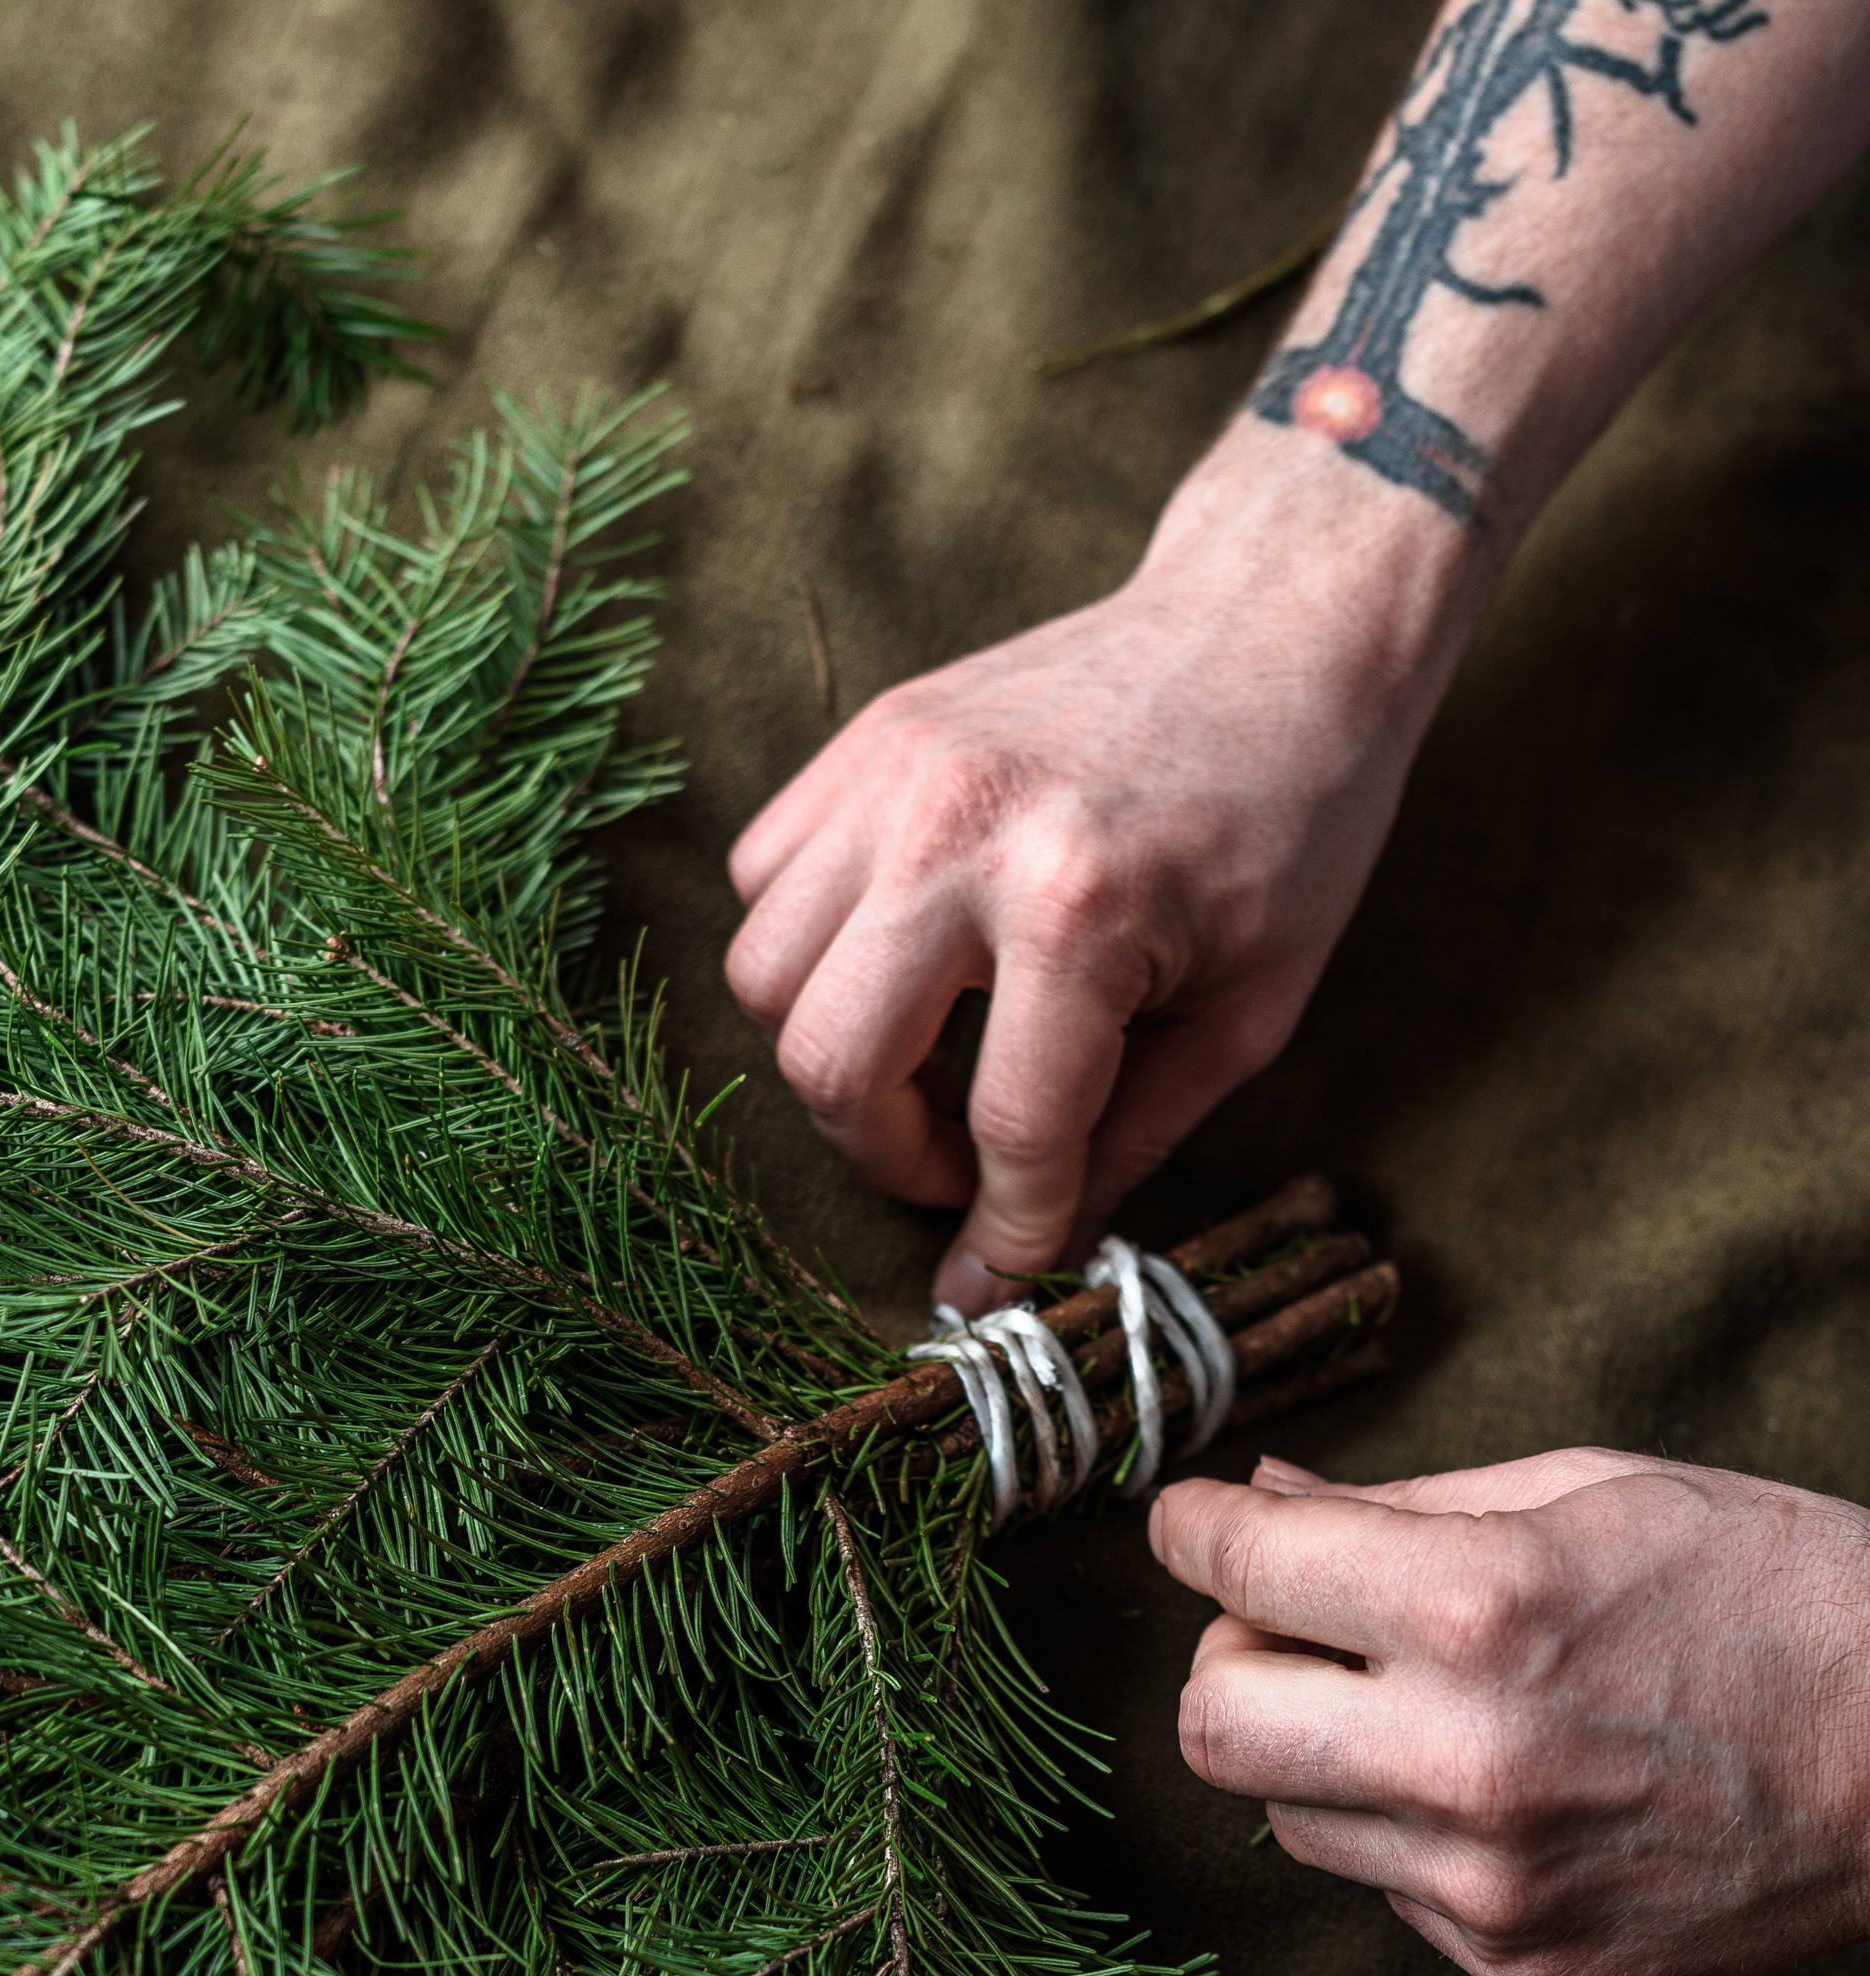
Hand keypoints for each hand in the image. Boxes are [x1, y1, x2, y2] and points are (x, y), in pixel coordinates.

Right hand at [725, 432, 1474, 1315]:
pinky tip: (902, 965)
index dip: (1006, 1228)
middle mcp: (963, 832)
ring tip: (926, 1066)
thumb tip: (1013, 1274)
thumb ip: (1124, 1148)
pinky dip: (809, 952)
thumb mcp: (1247, 1012)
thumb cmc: (1292, 819)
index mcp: (1083, 905)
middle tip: (962, 1161)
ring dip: (834, 1059)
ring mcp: (897, 773)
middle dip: (889, 1156)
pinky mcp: (868, 737)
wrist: (1277, 620)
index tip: (1008, 1270)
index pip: (1006, 1128)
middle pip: (831, 1064)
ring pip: (766, 978)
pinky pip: (763, 881)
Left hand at [1148, 1446, 1869, 1975]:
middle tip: (1297, 1626)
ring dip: (1321, 1750)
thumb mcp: (1592, 1493)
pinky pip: (1386, 1887)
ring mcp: (1489, 1881)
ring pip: (1286, 1813)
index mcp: (1477, 1609)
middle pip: (1208, 1723)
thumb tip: (1259, 1502)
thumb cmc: (1779, 1595)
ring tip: (1438, 1705)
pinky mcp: (1519, 1963)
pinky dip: (1410, 1829)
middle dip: (1230, 1658)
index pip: (1238, 1569)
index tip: (1192, 1522)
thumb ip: (1400, 1506)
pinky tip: (1515, 1785)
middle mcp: (1464, 1758)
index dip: (1191, 1530)